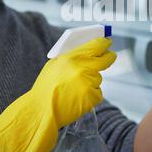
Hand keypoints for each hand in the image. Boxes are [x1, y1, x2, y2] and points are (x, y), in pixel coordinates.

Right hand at [0, 38, 116, 151]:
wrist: (42, 110)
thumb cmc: (46, 87)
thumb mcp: (55, 64)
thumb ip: (72, 56)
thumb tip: (87, 51)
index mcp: (73, 57)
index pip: (96, 45)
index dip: (104, 43)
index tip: (107, 42)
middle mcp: (84, 68)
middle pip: (106, 59)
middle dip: (109, 57)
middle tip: (110, 56)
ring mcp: (89, 83)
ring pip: (98, 78)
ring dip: (91, 80)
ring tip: (75, 87)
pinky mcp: (93, 97)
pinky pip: (97, 92)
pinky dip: (90, 94)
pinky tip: (77, 97)